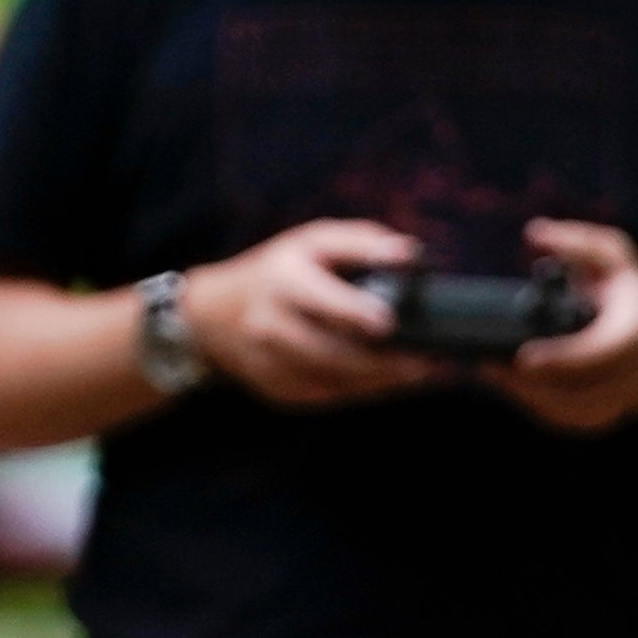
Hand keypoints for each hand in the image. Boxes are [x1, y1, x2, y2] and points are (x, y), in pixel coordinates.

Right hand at [180, 220, 445, 409]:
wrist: (214, 316)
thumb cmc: (281, 269)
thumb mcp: (312, 241)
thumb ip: (362, 242)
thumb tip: (411, 255)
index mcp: (281, 280)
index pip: (317, 298)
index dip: (352, 310)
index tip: (388, 321)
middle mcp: (268, 323)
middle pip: (327, 351)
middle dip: (378, 361)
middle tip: (423, 363)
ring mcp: (269, 363)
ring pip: (330, 380)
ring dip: (377, 381)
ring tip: (418, 373)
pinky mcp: (277, 391)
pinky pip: (326, 396)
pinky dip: (361, 390)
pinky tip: (388, 380)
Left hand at [485, 221, 637, 434]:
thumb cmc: (630, 296)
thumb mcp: (617, 258)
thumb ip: (581, 243)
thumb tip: (534, 233)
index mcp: (636, 335)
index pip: (598, 355)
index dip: (561, 361)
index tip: (523, 359)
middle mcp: (629, 375)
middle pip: (578, 395)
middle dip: (530, 387)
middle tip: (485, 365)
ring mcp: (617, 402)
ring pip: (568, 413)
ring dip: (524, 397)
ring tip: (486, 370)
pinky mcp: (600, 418)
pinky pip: (564, 419)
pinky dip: (532, 404)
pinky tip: (503, 383)